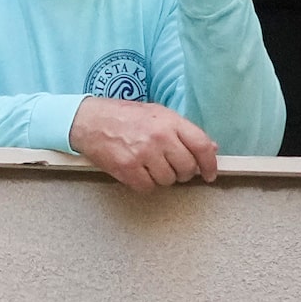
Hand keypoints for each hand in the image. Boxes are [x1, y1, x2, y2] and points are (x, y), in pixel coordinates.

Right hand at [69, 96, 219, 189]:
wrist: (90, 120)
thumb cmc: (124, 116)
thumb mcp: (158, 114)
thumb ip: (183, 131)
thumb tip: (210, 148)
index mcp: (170, 121)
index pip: (201, 146)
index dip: (210, 164)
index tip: (210, 174)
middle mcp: (159, 137)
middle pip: (187, 168)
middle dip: (183, 172)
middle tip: (173, 167)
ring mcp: (143, 153)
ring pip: (168, 181)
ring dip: (162, 177)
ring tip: (150, 164)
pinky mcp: (128, 168)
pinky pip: (148, 187)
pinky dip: (145, 183)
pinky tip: (138, 171)